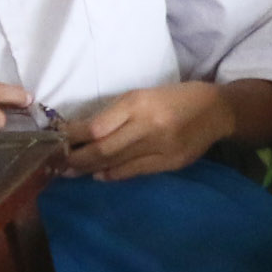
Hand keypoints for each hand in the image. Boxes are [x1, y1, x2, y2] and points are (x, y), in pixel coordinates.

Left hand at [61, 83, 236, 180]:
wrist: (216, 110)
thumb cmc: (173, 98)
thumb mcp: (141, 96)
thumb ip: (115, 114)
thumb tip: (83, 134)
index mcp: (138, 103)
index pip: (96, 126)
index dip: (73, 137)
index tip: (55, 141)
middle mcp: (148, 126)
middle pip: (103, 149)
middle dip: (76, 158)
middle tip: (57, 164)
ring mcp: (161, 147)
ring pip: (117, 163)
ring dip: (90, 169)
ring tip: (71, 172)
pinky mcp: (171, 162)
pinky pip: (136, 172)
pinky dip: (114, 174)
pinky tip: (100, 175)